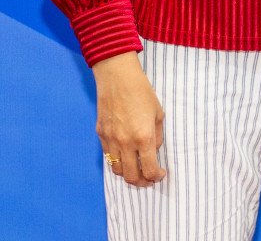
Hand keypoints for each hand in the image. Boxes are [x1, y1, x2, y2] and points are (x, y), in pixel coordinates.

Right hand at [93, 51, 166, 187]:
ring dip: (128, 173)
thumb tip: (153, 152)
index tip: (160, 174)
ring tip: (136, 168)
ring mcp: (111, 140)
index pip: (149, 170)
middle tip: (148, 178)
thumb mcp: (158, 114)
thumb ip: (157, 137)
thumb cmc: (141, 92)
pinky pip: (108, 156)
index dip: (156, 177)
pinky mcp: (101, 135)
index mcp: (143, 138)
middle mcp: (125, 143)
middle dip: (142, 182)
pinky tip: (125, 155)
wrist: (117, 77)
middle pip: (131, 177)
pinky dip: (117, 161)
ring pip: (117, 170)